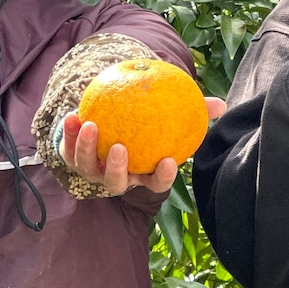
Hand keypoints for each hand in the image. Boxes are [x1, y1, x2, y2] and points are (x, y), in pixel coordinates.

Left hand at [60, 97, 226, 195]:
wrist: (108, 121)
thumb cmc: (147, 123)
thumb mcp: (169, 118)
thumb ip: (194, 113)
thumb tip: (220, 104)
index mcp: (142, 173)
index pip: (156, 183)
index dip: (162, 178)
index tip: (168, 161)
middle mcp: (118, 177)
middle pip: (116, 182)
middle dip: (116, 169)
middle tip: (119, 147)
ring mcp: (92, 171)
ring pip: (87, 168)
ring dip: (86, 148)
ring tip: (90, 125)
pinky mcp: (72, 159)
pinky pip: (68, 149)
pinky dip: (68, 135)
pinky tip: (73, 115)